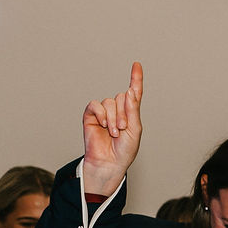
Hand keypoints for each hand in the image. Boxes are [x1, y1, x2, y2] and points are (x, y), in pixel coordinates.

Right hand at [79, 62, 143, 195]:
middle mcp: (117, 109)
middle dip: (124, 114)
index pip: (134, 92)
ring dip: (113, 117)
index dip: (135, 78)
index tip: (137, 64)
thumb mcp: (135, 129)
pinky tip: (103, 125)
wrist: (109, 162)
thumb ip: (133, 110)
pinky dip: (101, 114)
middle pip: (121, 97)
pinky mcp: (90, 115)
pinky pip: (95, 105)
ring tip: (114, 132)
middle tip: (122, 129)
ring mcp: (103, 112)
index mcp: (130, 112)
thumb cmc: (124, 149)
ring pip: (110, 102)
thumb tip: (128, 91)